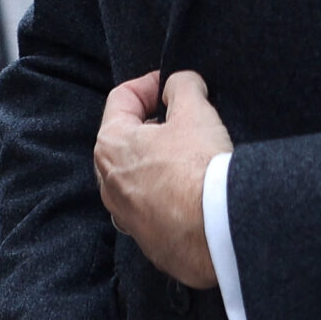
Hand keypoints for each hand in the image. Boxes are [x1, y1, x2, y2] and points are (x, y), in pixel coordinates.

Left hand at [94, 70, 230, 288]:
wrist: (213, 231)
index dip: (151, 82)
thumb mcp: (195, 110)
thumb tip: (178, 85)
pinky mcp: (145, 236)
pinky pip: (151, 203)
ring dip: (160, 159)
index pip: (122, 98)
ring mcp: (124, 214)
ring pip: (138, 173)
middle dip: (155, 122)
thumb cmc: (197, 168)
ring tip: (192, 154)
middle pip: (126, 137)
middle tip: (186, 118)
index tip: (174, 83)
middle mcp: (107, 182)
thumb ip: (182, 85)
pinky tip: (193, 188)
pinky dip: (167, 190)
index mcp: (110, 145)